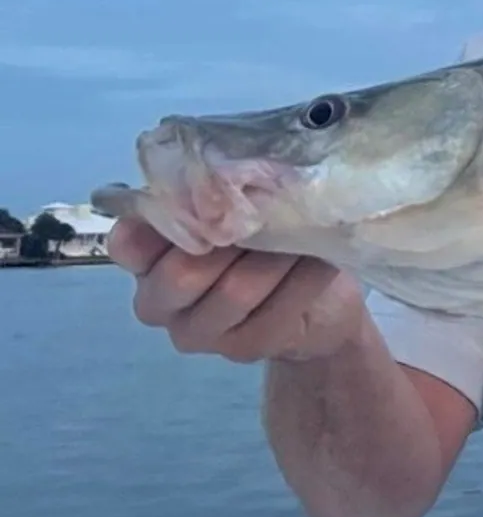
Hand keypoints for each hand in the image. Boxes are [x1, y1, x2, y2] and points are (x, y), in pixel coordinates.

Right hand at [108, 217, 366, 364]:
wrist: (318, 301)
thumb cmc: (267, 238)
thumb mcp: (240, 207)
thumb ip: (218, 194)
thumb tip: (226, 168)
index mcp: (146, 257)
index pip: (130, 242)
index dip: (168, 219)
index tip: (214, 198)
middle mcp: (158, 299)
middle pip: (181, 273)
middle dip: (236, 237)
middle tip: (273, 210)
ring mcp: (196, 331)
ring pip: (235, 290)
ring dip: (277, 255)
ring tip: (304, 230)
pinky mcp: (240, 348)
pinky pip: (274, 311)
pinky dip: (304, 279)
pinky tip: (319, 260)